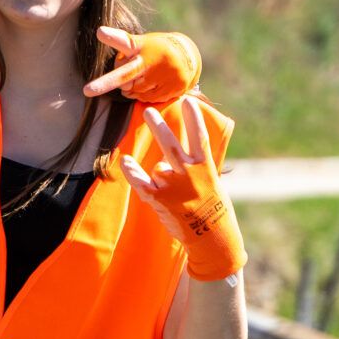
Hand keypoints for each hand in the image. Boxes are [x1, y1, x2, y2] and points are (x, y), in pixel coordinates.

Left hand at [85, 28, 201, 103]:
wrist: (187, 56)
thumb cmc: (153, 50)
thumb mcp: (141, 45)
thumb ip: (126, 61)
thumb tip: (124, 88)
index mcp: (140, 45)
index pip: (124, 41)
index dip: (112, 37)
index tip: (99, 32)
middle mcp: (150, 60)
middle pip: (125, 75)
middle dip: (105, 83)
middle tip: (86, 91)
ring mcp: (161, 75)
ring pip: (133, 91)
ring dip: (130, 88)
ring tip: (140, 77)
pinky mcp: (171, 88)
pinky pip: (145, 99)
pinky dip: (142, 95)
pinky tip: (150, 84)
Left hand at [119, 97, 245, 281]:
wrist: (211, 236)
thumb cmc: (212, 206)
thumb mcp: (212, 180)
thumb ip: (196, 164)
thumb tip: (177, 151)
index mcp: (206, 167)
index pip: (199, 137)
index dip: (193, 118)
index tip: (187, 101)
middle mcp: (190, 174)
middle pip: (171, 144)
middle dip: (159, 126)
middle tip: (148, 110)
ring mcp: (174, 187)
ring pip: (159, 167)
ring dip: (162, 174)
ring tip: (173, 187)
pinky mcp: (160, 200)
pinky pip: (141, 181)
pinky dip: (132, 172)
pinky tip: (125, 161)